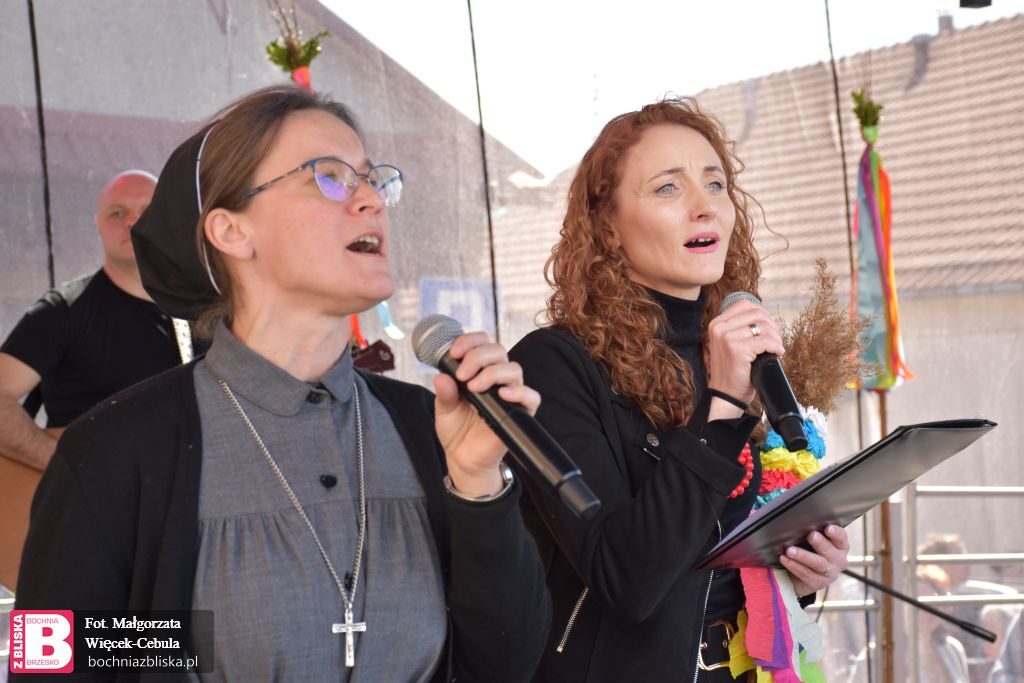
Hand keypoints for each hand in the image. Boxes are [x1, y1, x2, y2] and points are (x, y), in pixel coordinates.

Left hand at [433, 332, 540, 497]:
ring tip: (473, 387)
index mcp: (478, 371)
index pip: (482, 343)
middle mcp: (496, 378)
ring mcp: (510, 394)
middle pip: (498, 351)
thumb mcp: (444, 409)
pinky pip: (531, 396)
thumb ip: (444, 392)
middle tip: (462, 375)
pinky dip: (519, 392)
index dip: (470, 341)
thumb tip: (441, 376)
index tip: (453, 353)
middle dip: (477, 357)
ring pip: (513, 369)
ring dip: (492, 373)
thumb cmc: (457, 430)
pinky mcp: (520, 412)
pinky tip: (502, 394)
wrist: (464, 459)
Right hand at [706, 299, 784, 406]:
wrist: (726, 394)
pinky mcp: (736, 349)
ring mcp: (726, 338)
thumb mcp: (736, 345)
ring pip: (764, 326)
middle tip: (776, 341)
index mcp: (717, 323)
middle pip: (757, 313)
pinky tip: (777, 353)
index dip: (763, 314)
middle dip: (773, 326)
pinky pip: (765, 341)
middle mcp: (719, 328)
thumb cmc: (734, 371)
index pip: (745, 305)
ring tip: (776, 348)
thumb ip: (749, 329)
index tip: (769, 329)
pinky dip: (776, 346)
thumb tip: (775, 320)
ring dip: (776, 337)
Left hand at [779, 524, 850, 597]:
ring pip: (818, 564)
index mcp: (840, 546)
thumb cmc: (809, 550)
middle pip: (831, 552)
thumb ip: (812, 531)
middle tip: (811, 535)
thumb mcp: (812, 540)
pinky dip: (793, 566)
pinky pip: (806, 574)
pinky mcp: (818, 584)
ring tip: (790, 550)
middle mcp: (838, 560)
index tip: (828, 528)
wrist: (802, 575)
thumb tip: (799, 520)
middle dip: (820, 543)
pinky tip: (784, 559)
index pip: (841, 538)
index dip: (836, 533)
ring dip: (803, 556)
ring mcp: (830, 574)